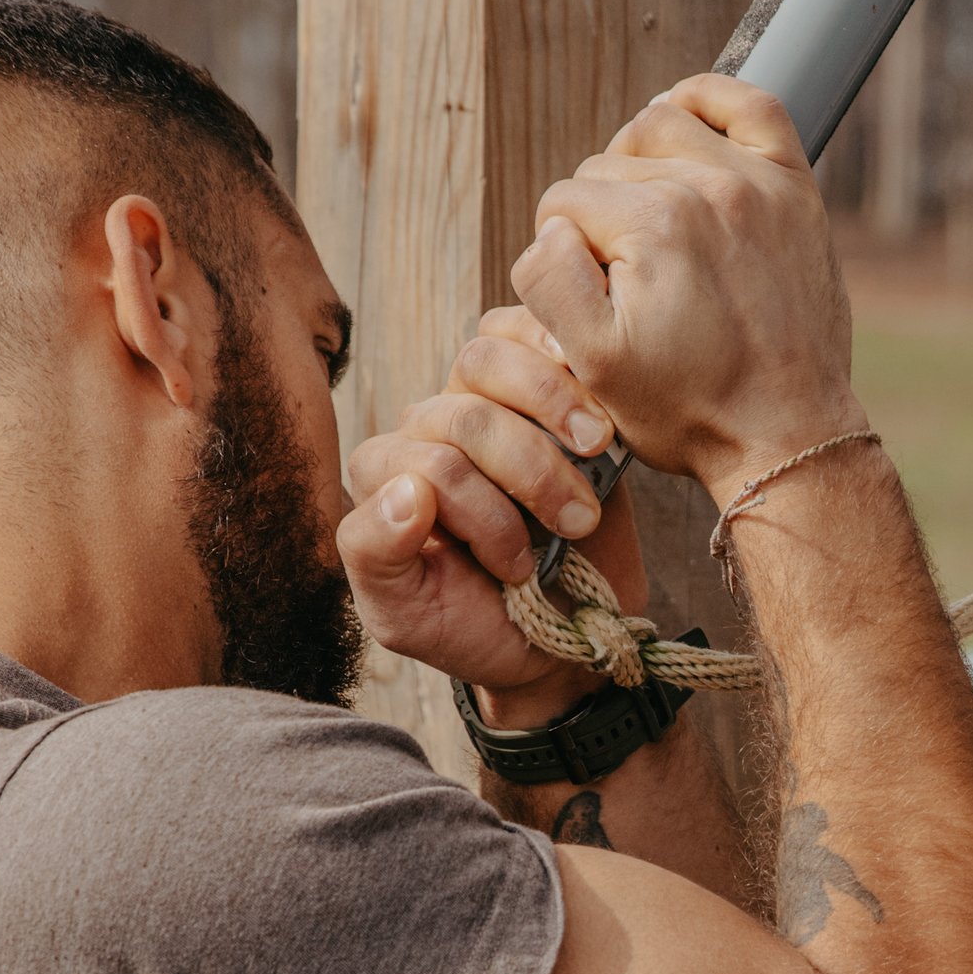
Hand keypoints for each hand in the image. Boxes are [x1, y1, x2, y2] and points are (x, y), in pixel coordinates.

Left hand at [340, 306, 649, 704]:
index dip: (484, 514)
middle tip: (576, 527)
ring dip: (556, 409)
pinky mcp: (538, 390)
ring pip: (492, 360)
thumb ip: (375, 555)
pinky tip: (597, 406)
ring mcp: (483, 404)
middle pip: (467, 414)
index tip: (519, 568)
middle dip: (531, 474)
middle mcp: (426, 431)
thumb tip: (405, 489)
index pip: (430, 463)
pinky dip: (567, 364)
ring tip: (596, 454)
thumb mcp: (406, 617)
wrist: (559, 638)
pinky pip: (528, 334)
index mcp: (384, 478)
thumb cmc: (474, 630)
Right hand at [511, 74, 858, 502]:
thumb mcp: (593, 364)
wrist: (786, 435)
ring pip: (662, 126)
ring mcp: (758, 184)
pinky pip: (753, 105)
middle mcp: (708, 188)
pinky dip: (711, 99)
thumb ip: (549, 281)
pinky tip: (685, 118)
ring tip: (641, 216)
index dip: (561, 251)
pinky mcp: (794, 190)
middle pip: (608, 165)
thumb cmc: (690, 408)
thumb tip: (552, 227)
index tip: (592, 296)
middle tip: (623, 278)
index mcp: (652, 226)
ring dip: (638, 159)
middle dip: (599, 215)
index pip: (564, 203)